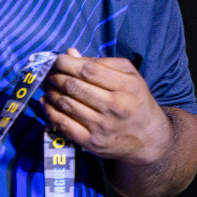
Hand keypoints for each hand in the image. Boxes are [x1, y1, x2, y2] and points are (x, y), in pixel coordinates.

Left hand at [42, 49, 172, 165]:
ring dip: (50, 91)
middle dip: (55, 76)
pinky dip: (49, 111)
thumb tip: (70, 54)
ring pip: (65, 104)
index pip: (88, 70)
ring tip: (47, 84)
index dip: (66, 63)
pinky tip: (46, 102)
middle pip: (74, 86)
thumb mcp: (130, 77)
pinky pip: (63, 124)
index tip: (56, 59)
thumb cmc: (137, 101)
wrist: (150, 138)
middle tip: (48, 72)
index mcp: (126, 86)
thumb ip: (102, 63)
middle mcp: (115, 106)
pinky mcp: (92, 141)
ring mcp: (102, 125)